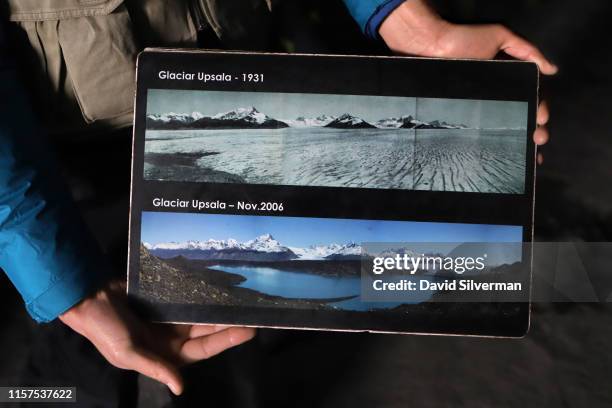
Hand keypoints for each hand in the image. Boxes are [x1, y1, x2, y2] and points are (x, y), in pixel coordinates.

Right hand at [59, 281, 255, 394]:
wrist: (89, 297)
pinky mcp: (166, 297)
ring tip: (241, 297)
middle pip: (207, 329)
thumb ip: (155, 368)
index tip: (248, 330)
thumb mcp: (127, 353)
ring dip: (219, 306)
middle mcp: (172, 336)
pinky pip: (190, 295)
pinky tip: (219, 284)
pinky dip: (203, 291)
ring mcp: (170, 316)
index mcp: (165, 354)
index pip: (203, 349)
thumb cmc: (106, 330)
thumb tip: (179, 387)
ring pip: (202, 312)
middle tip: (253, 310)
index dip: (226, 341)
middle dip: (228, 322)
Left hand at [379, 0, 554, 162]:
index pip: (531, 97)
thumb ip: (527, 50)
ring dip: (521, 143)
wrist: (430, 47)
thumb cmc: (462, 40)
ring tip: (530, 154)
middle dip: (535, 131)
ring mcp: (480, 107)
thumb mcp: (500, 36)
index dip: (540, 109)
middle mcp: (497, 95)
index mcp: (508, 79)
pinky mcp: (463, 116)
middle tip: (539, 138)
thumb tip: (552, 69)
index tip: (541, 118)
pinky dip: (492, 147)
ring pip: (505, 129)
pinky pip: (480, 133)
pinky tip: (503, 156)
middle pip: (521, 117)